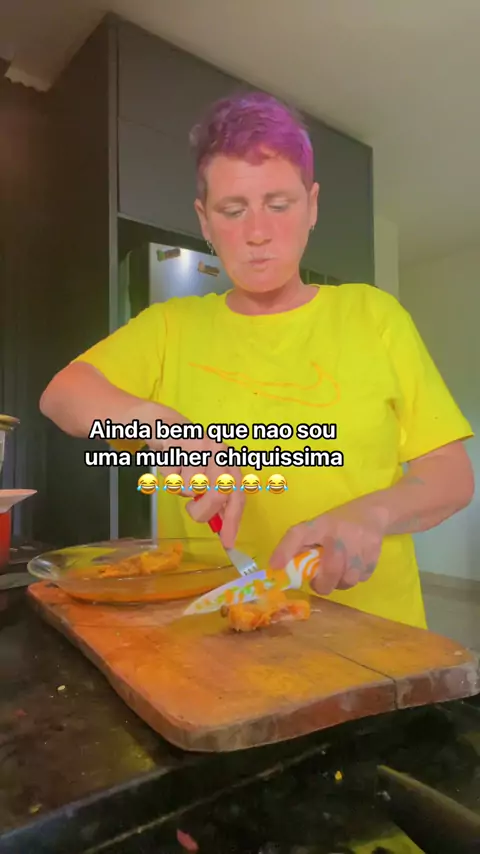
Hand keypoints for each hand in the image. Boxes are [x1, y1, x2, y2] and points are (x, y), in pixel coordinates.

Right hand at [147, 416, 244, 548]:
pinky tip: (171, 460)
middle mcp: (222, 453)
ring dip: (180, 487)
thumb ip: (216, 501)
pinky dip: (168, 473)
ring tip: (179, 471)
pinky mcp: (183, 439)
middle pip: (217, 495)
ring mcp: (204, 445)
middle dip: (201, 509)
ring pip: (191, 488)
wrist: (165, 426)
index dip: (233, 521)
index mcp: (231, 465)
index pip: (238, 497)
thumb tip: (224, 532)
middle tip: (190, 506)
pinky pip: (172, 475)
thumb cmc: (187, 457)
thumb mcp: (205, 478)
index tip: (227, 543)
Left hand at [268, 499, 388, 594]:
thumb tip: (278, 569)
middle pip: (331, 571)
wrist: (373, 513)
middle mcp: (339, 534)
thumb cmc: (337, 525)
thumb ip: (299, 546)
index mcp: (319, 525)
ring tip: (338, 573)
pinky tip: (354, 566)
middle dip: (323, 584)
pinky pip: (361, 578)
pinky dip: (355, 577)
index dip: (285, 550)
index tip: (275, 568)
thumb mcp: (316, 528)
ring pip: (348, 580)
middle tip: (319, 582)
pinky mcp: (374, 553)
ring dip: (340, 582)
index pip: (298, 534)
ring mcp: (359, 544)